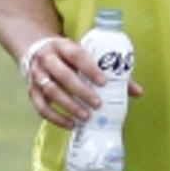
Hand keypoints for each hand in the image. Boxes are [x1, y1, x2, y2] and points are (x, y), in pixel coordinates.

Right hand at [25, 38, 143, 129]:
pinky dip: (56, 118)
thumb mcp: (84, 55)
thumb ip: (109, 71)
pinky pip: (41, 107)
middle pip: (63, 75)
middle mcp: (47, 59)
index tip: (104, 82)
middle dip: (80, 91)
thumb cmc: (68, 56)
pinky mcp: (31, 91)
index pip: (76, 55)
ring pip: (51, 91)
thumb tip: (138, 92)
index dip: (90, 68)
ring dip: (69, 106)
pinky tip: (71, 125)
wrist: (35, 51)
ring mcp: (37, 75)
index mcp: (62, 46)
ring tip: (85, 117)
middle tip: (97, 104)